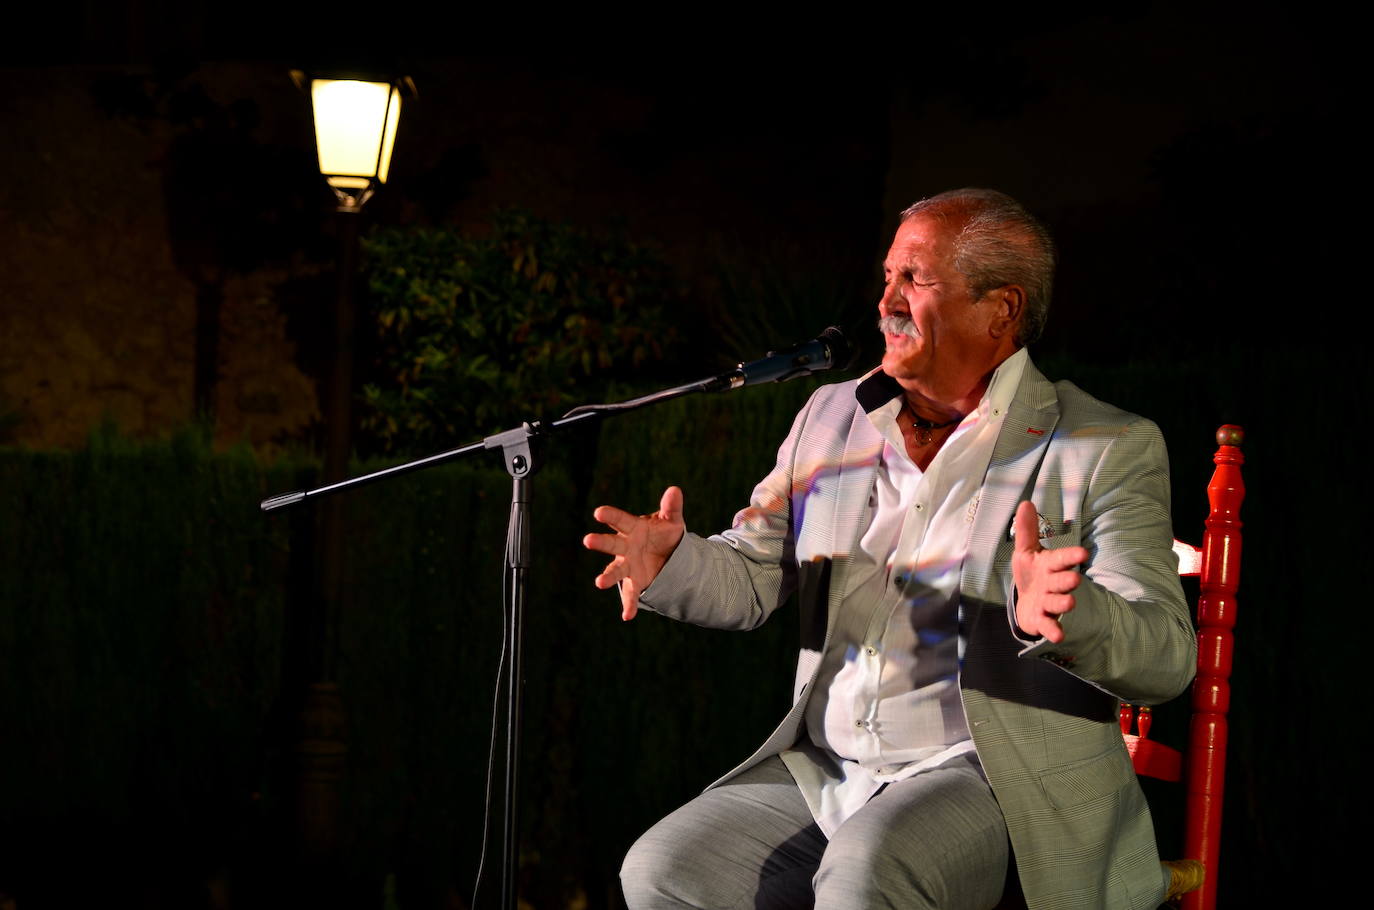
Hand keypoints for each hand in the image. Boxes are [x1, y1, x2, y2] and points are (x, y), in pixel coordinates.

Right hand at [583, 486, 685, 620]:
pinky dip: (628, 604)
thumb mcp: (671, 520)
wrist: (668, 556)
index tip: (598, 512)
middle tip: (587, 540)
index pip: (620, 520)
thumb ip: (671, 507)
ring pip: (615, 570)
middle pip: (611, 543)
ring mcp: (628, 565)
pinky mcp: (635, 581)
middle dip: (600, 542)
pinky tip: (627, 615)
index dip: (610, 515)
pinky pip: (630, 594)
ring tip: (599, 583)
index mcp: (633, 528)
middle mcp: (625, 547)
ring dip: (607, 576)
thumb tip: (675, 490)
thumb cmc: (663, 533)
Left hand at [1011, 500, 1088, 643]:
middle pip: (1062, 582)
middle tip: (1074, 580)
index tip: (1083, 553)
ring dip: (1062, 603)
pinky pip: (1049, 625)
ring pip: (1057, 602)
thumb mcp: (1025, 551)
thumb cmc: (1031, 574)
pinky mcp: (1043, 619)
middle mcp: (1053, 584)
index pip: (1061, 559)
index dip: (1070, 556)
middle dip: (1067, 580)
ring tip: (1070, 602)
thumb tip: (1025, 503)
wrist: (1027, 603)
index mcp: (1050, 565)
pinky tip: (1057, 635)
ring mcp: (1049, 603)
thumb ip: (1026, 530)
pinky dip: (1053, 630)